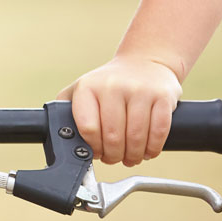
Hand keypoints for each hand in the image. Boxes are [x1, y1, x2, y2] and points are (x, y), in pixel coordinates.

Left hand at [57, 55, 182, 167]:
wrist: (145, 62)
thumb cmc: (110, 84)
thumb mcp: (82, 89)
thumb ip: (66, 110)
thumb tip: (59, 136)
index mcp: (88, 88)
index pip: (88, 129)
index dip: (94, 148)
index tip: (98, 152)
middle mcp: (113, 86)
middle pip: (113, 137)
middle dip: (115, 156)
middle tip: (116, 158)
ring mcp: (139, 90)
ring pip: (136, 137)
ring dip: (134, 155)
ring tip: (132, 157)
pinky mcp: (162, 96)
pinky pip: (159, 131)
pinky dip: (153, 148)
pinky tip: (148, 150)